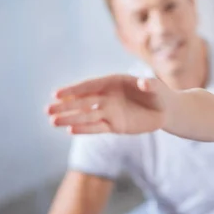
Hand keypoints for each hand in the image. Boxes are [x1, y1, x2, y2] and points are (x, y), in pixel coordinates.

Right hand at [47, 75, 169, 134]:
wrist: (166, 110)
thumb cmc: (160, 94)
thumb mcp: (158, 87)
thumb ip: (150, 84)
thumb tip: (143, 83)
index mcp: (113, 82)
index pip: (90, 86)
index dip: (74, 89)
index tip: (57, 94)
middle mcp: (107, 97)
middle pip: (83, 101)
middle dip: (66, 105)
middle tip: (47, 110)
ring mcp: (109, 112)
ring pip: (87, 116)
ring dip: (71, 119)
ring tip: (53, 122)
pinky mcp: (115, 126)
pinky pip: (97, 127)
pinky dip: (85, 129)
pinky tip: (71, 130)